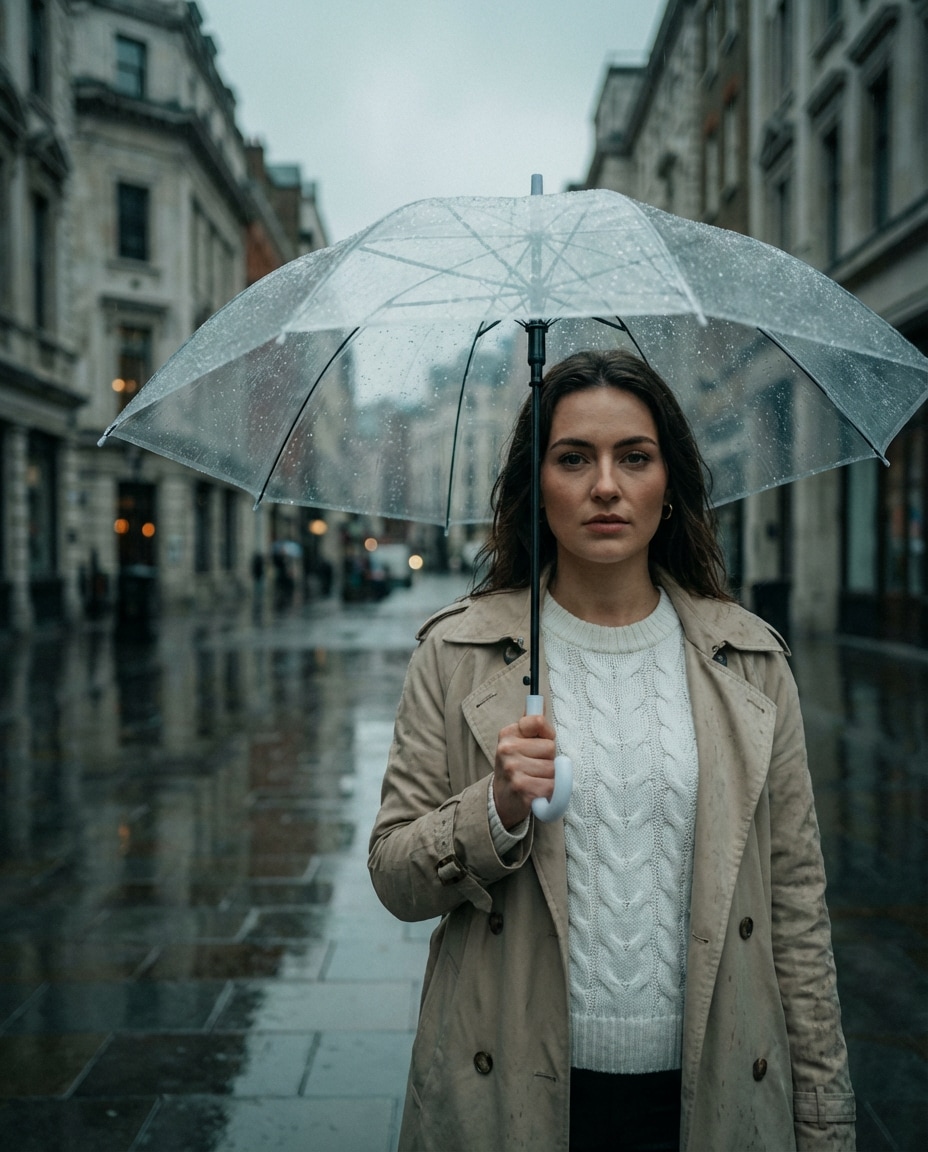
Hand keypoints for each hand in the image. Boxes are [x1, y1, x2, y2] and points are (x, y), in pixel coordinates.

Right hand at [492, 712, 555, 829]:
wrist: (502, 799)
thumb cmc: (517, 767)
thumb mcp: (519, 741)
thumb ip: (531, 722)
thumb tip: (540, 698)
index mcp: (508, 733)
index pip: (538, 721)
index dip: (547, 735)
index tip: (539, 744)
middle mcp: (507, 749)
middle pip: (550, 748)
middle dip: (549, 759)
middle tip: (535, 767)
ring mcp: (513, 769)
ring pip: (552, 768)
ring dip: (550, 777)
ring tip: (536, 779)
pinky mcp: (522, 789)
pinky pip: (552, 786)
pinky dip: (550, 792)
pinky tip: (537, 791)